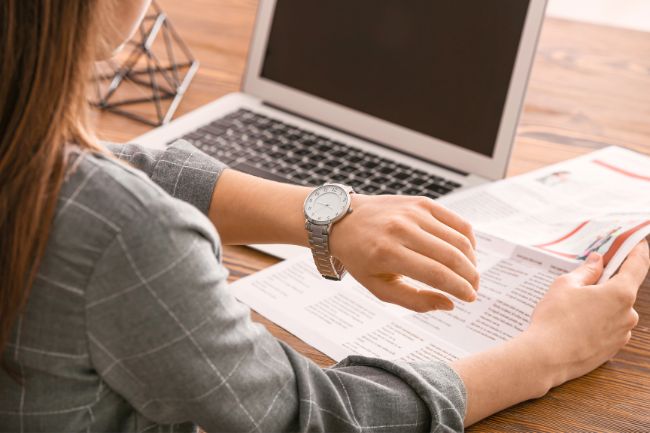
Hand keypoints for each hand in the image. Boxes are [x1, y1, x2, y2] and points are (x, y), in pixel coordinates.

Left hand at [329, 194, 478, 311]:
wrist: (344, 221)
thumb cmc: (361, 258)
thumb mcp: (379, 287)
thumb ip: (414, 300)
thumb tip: (449, 304)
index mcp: (388, 254)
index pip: (437, 274)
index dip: (459, 288)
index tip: (470, 298)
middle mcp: (401, 229)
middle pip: (452, 256)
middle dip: (470, 277)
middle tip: (473, 289)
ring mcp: (413, 213)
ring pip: (459, 238)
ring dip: (471, 260)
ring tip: (469, 274)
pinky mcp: (422, 202)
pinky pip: (456, 221)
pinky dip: (468, 239)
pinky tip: (465, 253)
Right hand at [525, 241, 649, 388]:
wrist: (546, 357)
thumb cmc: (554, 319)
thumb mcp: (565, 285)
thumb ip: (586, 271)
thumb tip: (597, 261)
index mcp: (620, 294)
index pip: (638, 265)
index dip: (638, 251)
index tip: (636, 242)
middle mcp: (628, 315)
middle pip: (622, 290)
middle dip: (606, 284)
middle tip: (583, 281)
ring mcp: (622, 335)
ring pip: (614, 311)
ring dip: (600, 305)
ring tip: (572, 309)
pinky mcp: (612, 350)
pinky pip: (609, 328)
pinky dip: (596, 323)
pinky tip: (575, 325)